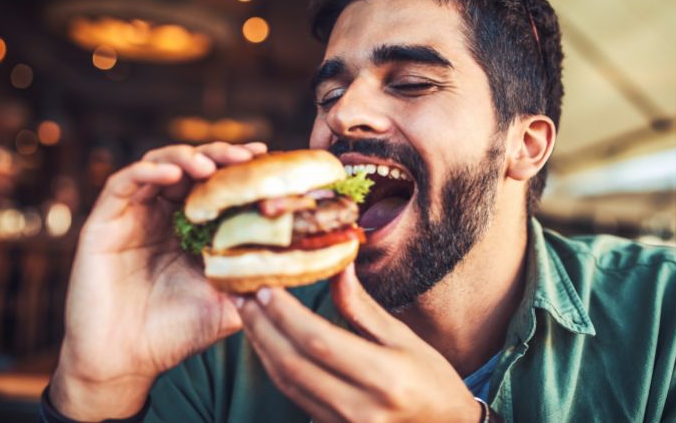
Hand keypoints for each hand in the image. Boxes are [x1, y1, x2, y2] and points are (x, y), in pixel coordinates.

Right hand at [50, 141, 266, 419]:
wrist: (124, 362)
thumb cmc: (175, 333)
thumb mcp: (227, 302)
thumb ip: (254, 280)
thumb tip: (298, 262)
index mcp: (190, 227)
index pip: (215, 184)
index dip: (238, 168)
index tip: (265, 157)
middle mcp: (162, 214)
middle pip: (190, 166)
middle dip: (219, 156)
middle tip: (244, 156)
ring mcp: (133, 215)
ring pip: (158, 164)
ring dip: (186, 157)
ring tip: (210, 166)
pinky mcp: (104, 221)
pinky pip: (123, 183)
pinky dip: (148, 172)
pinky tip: (173, 175)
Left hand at [237, 264, 491, 422]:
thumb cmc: (433, 381)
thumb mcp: (405, 339)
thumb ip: (364, 308)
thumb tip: (337, 269)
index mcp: (383, 377)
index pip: (318, 341)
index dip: (285, 314)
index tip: (266, 287)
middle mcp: (359, 407)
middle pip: (293, 363)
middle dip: (262, 327)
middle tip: (242, 296)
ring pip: (287, 383)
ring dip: (262, 347)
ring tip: (248, 316)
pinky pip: (294, 398)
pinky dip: (276, 369)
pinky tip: (268, 345)